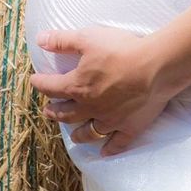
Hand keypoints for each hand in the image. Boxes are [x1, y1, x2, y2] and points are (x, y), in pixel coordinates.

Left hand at [29, 24, 173, 156]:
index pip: (52, 87)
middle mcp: (90, 108)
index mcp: (77, 87)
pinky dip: (109, 149)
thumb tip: (39, 39)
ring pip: (89, 132)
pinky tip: (104, 152)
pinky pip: (117, 143)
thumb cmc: (121, 50)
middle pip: (67, 113)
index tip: (35, 81)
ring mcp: (110, 120)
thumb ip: (62, 41)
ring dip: (78, 134)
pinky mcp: (130, 127)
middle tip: (49, 111)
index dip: (41, 84)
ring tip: (73, 136)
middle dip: (56, 112)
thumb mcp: (87, 38)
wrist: (156, 66)